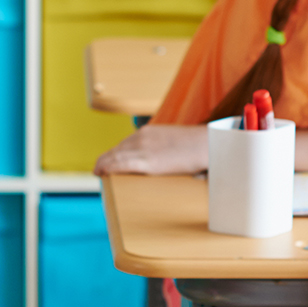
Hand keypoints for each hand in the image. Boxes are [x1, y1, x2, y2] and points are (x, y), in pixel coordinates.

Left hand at [95, 124, 209, 175]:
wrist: (208, 144)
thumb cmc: (195, 146)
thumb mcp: (172, 141)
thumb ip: (161, 148)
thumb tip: (160, 161)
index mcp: (147, 132)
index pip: (123, 144)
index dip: (113, 155)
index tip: (108, 163)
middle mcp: (141, 137)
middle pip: (116, 150)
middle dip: (106, 161)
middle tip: (100, 172)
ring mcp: (143, 148)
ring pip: (114, 157)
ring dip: (104, 165)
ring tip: (99, 174)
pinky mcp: (147, 161)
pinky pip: (120, 164)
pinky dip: (107, 168)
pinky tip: (101, 173)